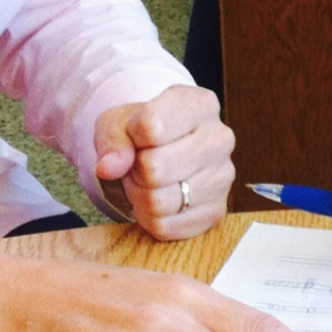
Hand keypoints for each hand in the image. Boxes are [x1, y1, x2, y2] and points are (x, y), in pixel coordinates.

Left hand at [94, 85, 233, 238]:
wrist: (159, 153)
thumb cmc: (139, 133)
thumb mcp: (117, 123)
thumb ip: (112, 141)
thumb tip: (109, 168)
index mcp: (200, 104)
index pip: (151, 126)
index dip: (131, 136)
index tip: (135, 134)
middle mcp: (220, 138)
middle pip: (155, 168)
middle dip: (134, 171)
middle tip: (136, 164)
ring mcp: (223, 177)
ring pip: (159, 202)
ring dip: (139, 196)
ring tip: (146, 181)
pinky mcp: (216, 211)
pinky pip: (165, 227)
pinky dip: (149, 217)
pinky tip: (157, 197)